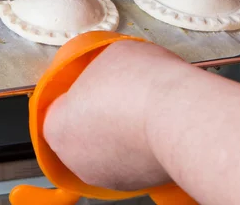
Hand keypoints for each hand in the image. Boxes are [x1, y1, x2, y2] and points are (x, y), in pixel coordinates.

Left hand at [42, 40, 191, 190]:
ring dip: (118, 133)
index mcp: (57, 128)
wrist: (182, 117)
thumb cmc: (141, 86)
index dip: (74, 93)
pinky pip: (132, 160)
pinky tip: (151, 128)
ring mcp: (107, 176)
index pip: (56, 110)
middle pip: (80, 132)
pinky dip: (139, 148)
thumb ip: (96, 68)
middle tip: (115, 95)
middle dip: (96, 115)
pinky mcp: (138, 185)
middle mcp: (76, 160)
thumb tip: (105, 69)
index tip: (89, 84)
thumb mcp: (109, 54)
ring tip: (137, 110)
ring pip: (106, 149)